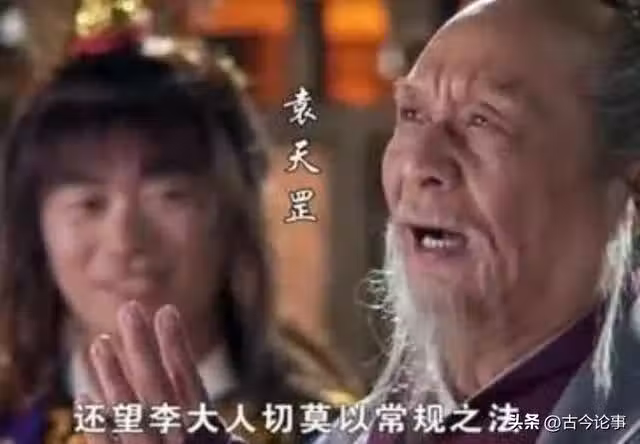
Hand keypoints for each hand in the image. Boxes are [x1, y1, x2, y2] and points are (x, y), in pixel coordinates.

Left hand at [77, 301, 237, 443]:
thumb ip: (219, 436)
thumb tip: (224, 416)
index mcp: (205, 437)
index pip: (189, 383)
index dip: (176, 347)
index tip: (166, 312)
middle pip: (155, 390)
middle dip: (141, 347)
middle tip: (129, 309)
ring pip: (127, 415)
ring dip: (111, 377)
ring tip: (97, 344)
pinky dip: (96, 423)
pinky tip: (85, 395)